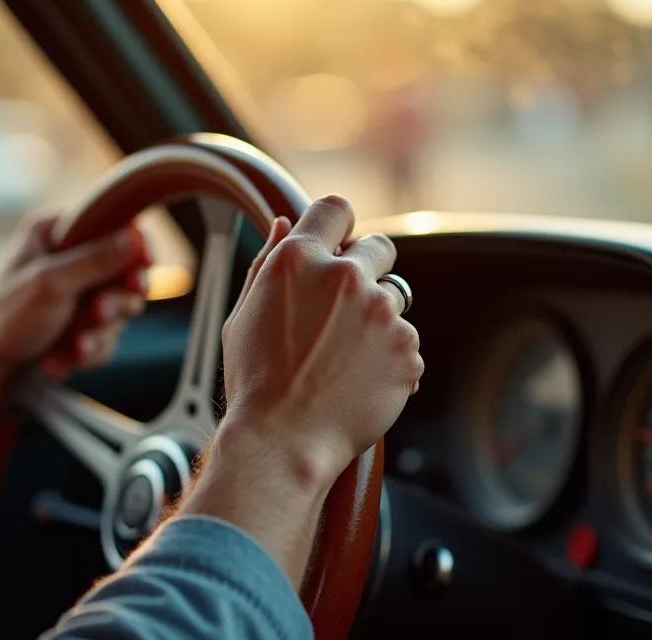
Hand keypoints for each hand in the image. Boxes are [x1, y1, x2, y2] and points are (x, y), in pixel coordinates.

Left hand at [0, 211, 149, 435]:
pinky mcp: (82, 324)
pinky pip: (105, 337)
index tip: (147, 261)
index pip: (113, 224)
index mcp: (57, 232)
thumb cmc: (4, 316)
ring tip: (72, 346)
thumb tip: (133, 237)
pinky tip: (56, 360)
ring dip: (98, 334)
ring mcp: (79, 293)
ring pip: (120, 311)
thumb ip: (92, 261)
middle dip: (115, 302)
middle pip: (126, 273)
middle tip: (99, 313)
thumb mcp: (48, 284)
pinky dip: (85, 352)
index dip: (137, 243)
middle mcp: (71, 257)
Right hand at [175, 195, 421, 586]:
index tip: (338, 244)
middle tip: (344, 313)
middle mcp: (345, 277)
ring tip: (345, 361)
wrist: (282, 442)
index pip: (335, 209)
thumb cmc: (254, 383)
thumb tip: (282, 223)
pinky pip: (406, 344)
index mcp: (299, 261)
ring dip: (377, 322)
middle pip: (379, 247)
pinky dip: (390, 361)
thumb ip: (268, 263)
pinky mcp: (407, 349)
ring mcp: (382, 313)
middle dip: (367, 271)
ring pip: (393, 300)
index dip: (338, 226)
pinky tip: (359, 384)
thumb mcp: (243, 316)